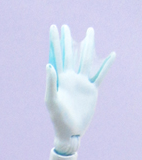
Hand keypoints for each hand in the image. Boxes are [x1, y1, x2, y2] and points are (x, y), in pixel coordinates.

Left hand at [45, 25, 114, 154]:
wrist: (69, 132)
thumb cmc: (57, 119)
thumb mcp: (51, 101)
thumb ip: (50, 83)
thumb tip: (49, 65)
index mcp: (60, 79)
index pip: (57, 56)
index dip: (55, 42)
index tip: (53, 28)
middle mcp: (71, 78)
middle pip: (71, 54)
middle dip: (68, 41)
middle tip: (67, 27)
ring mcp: (82, 83)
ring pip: (86, 60)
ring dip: (88, 46)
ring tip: (90, 32)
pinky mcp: (92, 90)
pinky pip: (100, 75)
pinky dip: (106, 65)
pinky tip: (111, 55)